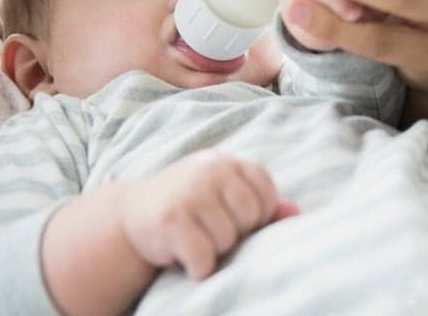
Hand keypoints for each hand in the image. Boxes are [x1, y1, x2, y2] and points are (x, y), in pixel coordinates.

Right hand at [120, 150, 297, 279]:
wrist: (132, 214)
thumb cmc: (188, 206)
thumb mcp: (221, 195)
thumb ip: (258, 202)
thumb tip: (296, 213)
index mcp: (225, 162)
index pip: (265, 190)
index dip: (255, 214)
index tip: (233, 218)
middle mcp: (209, 169)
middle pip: (250, 216)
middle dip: (234, 233)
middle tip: (208, 228)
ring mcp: (189, 192)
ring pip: (228, 240)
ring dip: (213, 250)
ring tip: (193, 237)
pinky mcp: (171, 218)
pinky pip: (204, 258)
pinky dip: (197, 267)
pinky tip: (182, 254)